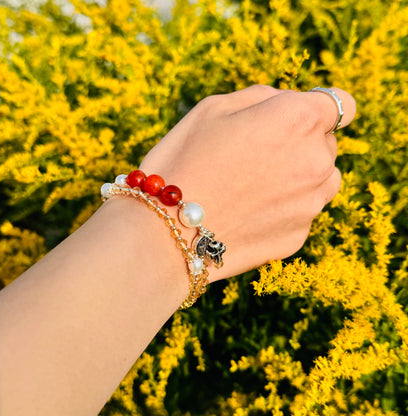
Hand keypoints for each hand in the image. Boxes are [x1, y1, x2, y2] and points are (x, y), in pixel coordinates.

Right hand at [140, 85, 355, 281]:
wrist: (168, 230)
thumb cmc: (185, 162)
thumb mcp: (214, 107)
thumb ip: (262, 98)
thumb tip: (285, 104)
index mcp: (298, 119)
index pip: (341, 104)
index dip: (318, 109)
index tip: (298, 119)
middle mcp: (316, 161)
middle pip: (326, 144)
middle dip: (300, 143)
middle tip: (256, 155)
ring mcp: (311, 203)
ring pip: (322, 179)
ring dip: (300, 176)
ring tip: (255, 186)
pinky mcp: (298, 236)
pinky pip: (302, 212)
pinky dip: (284, 208)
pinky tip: (249, 212)